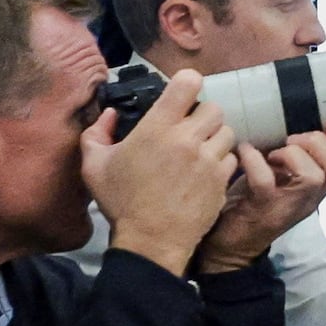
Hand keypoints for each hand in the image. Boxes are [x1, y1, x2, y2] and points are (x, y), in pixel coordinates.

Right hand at [78, 66, 237, 275]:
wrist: (150, 242)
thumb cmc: (121, 203)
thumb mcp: (93, 166)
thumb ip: (96, 133)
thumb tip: (109, 114)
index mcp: (157, 128)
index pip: (188, 83)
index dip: (187, 84)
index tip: (181, 95)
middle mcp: (187, 139)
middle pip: (213, 107)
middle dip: (202, 115)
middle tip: (189, 129)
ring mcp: (208, 160)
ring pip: (226, 132)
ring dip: (214, 138)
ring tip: (200, 151)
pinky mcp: (221, 180)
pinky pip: (231, 159)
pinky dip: (221, 161)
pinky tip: (206, 172)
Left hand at [202, 127, 325, 270]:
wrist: (229, 247)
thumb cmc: (251, 207)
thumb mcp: (277, 181)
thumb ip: (288, 161)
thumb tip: (289, 125)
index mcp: (312, 192)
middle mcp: (306, 200)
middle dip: (318, 144)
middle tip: (292, 140)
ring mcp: (286, 207)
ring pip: (312, 177)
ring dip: (294, 155)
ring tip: (274, 152)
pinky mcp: (262, 210)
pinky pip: (264, 181)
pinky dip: (254, 160)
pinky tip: (244, 151)